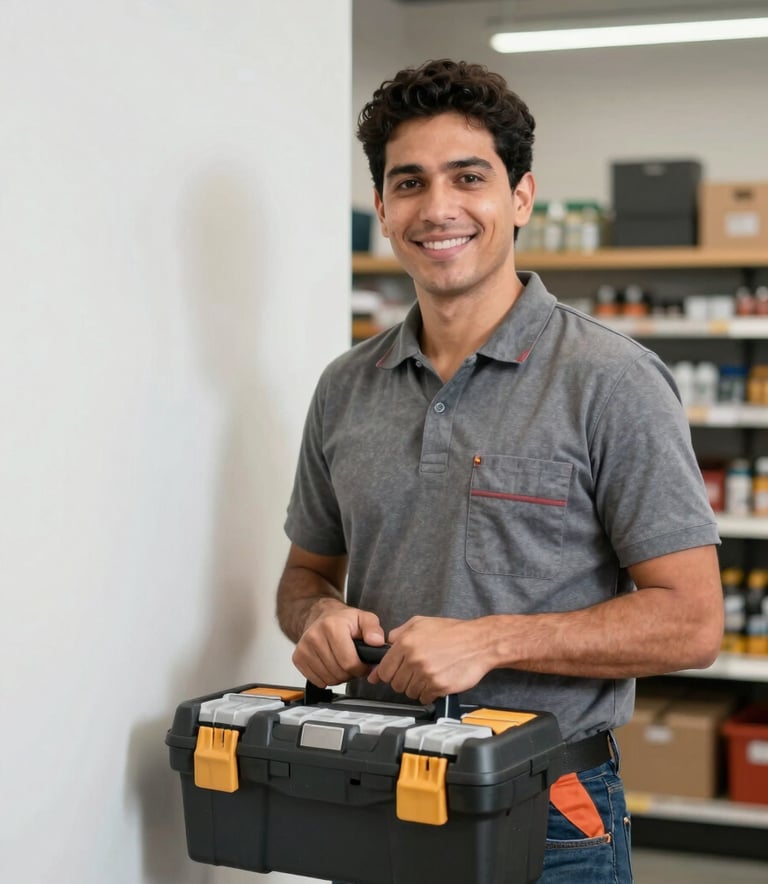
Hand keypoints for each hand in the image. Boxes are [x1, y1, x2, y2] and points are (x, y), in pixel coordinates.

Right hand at [292, 604, 384, 687]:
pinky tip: (331, 665)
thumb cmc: (343, 620)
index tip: (363, 664)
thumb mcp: (364, 618)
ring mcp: (304, 648)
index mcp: (332, 626)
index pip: (349, 663)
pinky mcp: (298, 658)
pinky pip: (316, 681)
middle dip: (350, 673)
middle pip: (339, 673)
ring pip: (328, 679)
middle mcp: (315, 636)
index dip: (361, 668)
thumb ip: (374, 629)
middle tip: (352, 662)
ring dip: (339, 676)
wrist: (320, 616)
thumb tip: (377, 642)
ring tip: (342, 663)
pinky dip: (327, 678)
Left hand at [368, 616, 493, 703]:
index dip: (389, 673)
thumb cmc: (453, 632)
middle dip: (404, 680)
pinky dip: (429, 693)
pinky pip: (425, 698)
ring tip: (429, 675)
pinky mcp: (439, 686)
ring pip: (409, 693)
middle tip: (415, 673)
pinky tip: (436, 681)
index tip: (394, 673)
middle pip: (395, 684)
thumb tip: (384, 645)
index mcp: (406, 643)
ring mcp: (426, 674)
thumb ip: (399, 633)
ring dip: (417, 687)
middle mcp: (414, 659)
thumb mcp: (421, 622)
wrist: (479, 642)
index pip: (384, 670)